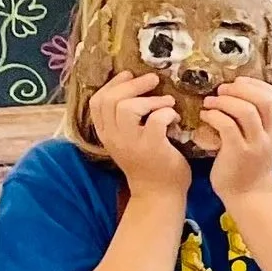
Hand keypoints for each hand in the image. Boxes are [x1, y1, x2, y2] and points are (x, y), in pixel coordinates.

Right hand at [89, 71, 191, 199]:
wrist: (159, 195)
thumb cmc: (150, 164)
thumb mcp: (129, 141)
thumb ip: (126, 121)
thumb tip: (136, 89)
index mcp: (106, 134)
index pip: (97, 102)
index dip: (112, 84)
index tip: (128, 75)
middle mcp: (114, 138)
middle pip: (110, 100)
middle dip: (133, 84)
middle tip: (154, 80)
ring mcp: (131, 143)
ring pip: (128, 107)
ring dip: (151, 99)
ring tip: (167, 102)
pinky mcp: (152, 147)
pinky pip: (155, 119)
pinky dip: (166, 112)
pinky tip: (174, 117)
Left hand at [202, 78, 271, 201]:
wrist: (249, 195)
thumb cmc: (251, 164)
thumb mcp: (264, 140)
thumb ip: (260, 120)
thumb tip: (240, 93)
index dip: (256, 84)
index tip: (238, 82)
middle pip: (263, 99)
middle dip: (240, 89)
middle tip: (221, 90)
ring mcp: (257, 144)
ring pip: (246, 110)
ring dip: (225, 101)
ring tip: (210, 102)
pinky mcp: (239, 152)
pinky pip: (227, 126)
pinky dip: (214, 116)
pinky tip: (206, 116)